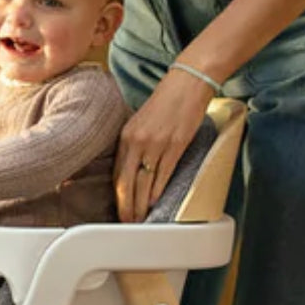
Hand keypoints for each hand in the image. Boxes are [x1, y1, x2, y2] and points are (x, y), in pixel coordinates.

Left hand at [115, 69, 212, 222]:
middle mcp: (137, 141)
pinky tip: (155, 203)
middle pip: (126, 182)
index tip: (118, 209)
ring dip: (142, 204)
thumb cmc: (166, 102)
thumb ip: (134, 143)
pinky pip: (163, 174)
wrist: (187, 84)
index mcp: (126, 135)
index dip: (117, 195)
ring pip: (144, 182)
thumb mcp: (140, 121)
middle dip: (126, 205)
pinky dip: (158, 191)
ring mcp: (155, 144)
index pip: (117, 173)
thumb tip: (133, 168)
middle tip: (127, 221)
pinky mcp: (175, 145)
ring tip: (140, 218)